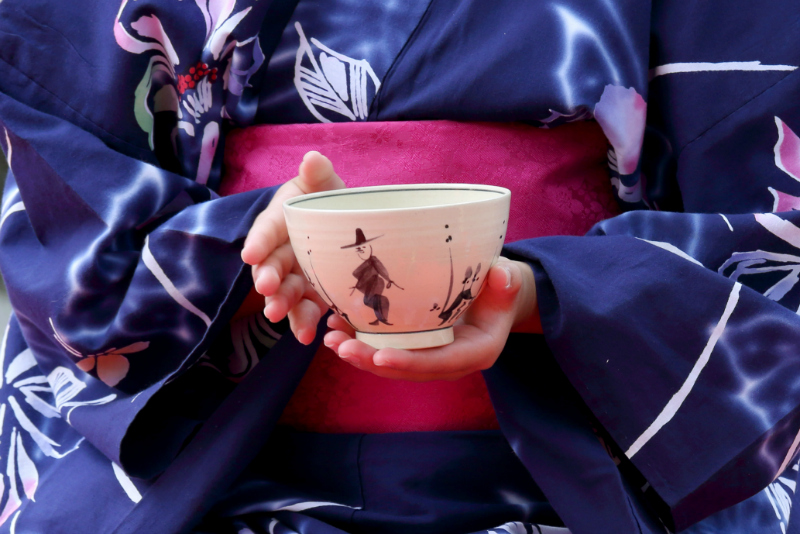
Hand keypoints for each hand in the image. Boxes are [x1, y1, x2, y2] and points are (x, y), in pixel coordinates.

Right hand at [241, 151, 345, 344]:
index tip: (250, 254)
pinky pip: (305, 311)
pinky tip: (307, 336)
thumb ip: (319, 175)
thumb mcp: (325, 185)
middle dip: (266, 278)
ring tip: (280, 316)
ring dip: (281, 305)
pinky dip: (304, 324)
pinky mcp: (311, 297)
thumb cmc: (328, 200)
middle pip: (270, 266)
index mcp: (281, 221)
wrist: (346, 226)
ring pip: (284, 292)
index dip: (259, 242)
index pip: (266, 230)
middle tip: (266, 288)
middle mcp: (282, 252)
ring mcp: (295, 277)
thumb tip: (312, 159)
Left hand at [324, 257, 541, 380]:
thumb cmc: (501, 286)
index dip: (410, 362)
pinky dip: (360, 341)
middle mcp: (450, 361)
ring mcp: (430, 357)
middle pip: (407, 369)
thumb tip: (501, 278)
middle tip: (340, 347)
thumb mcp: (510, 281)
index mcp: (475, 351)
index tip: (380, 357)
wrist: (496, 296)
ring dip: (359, 354)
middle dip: (371, 361)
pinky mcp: (415, 347)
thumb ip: (508, 281)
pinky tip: (336, 328)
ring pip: (391, 363)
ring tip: (330, 339)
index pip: (440, 362)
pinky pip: (385, 350)